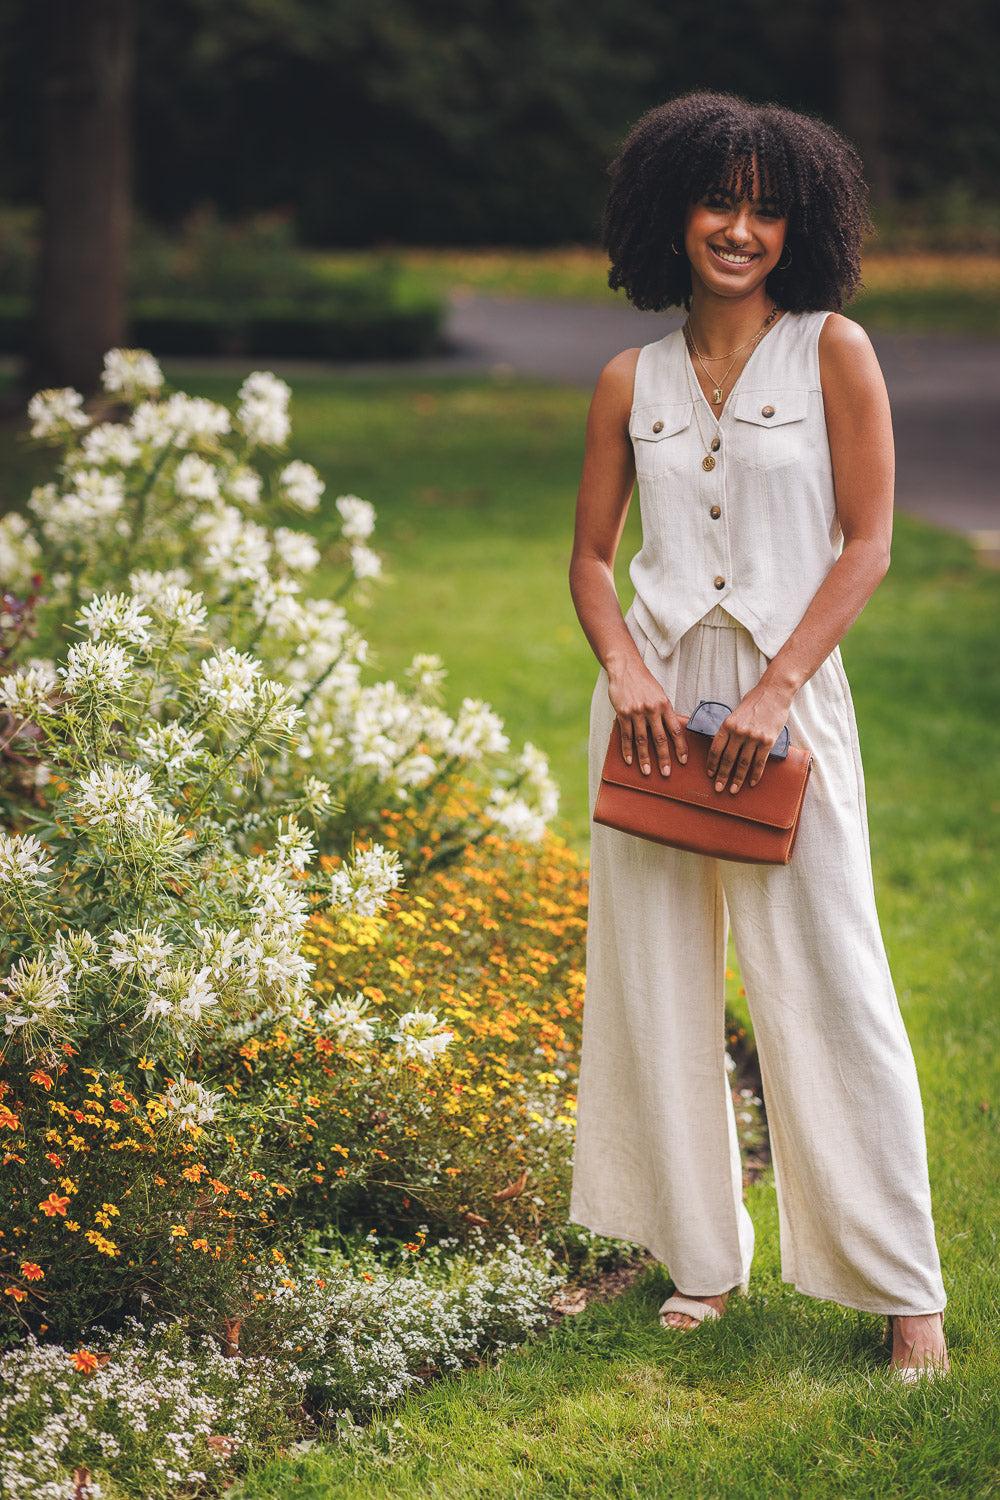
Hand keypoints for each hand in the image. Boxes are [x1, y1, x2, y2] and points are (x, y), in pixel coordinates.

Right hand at [608, 662, 687, 776]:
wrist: (625, 669)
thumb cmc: (644, 682)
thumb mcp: (660, 694)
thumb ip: (665, 711)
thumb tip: (674, 730)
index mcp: (664, 705)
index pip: (675, 730)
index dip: (680, 747)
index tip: (683, 761)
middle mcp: (652, 709)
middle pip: (659, 738)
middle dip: (663, 757)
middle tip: (666, 773)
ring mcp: (636, 712)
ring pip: (642, 740)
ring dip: (644, 758)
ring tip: (647, 772)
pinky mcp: (623, 713)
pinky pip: (626, 735)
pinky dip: (627, 749)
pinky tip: (629, 760)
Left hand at [706, 685, 793, 793]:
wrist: (774, 693)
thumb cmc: (754, 702)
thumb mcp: (735, 713)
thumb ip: (730, 729)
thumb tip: (723, 746)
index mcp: (727, 725)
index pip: (716, 748)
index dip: (712, 763)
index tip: (710, 774)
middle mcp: (739, 732)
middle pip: (728, 759)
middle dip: (722, 776)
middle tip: (718, 789)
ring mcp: (754, 737)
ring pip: (743, 763)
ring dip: (737, 779)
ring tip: (733, 790)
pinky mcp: (767, 741)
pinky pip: (759, 762)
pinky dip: (755, 775)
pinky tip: (751, 783)